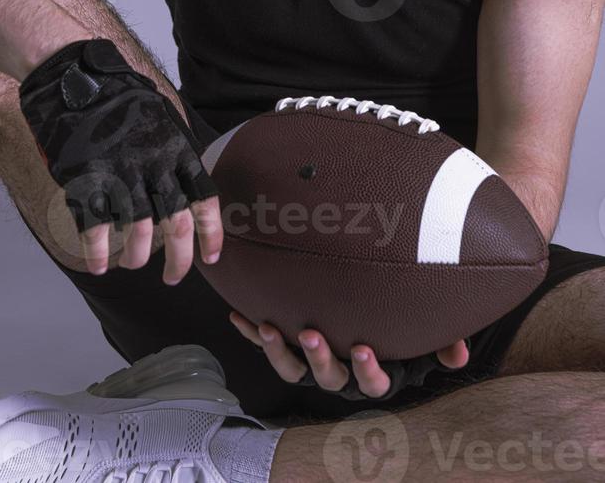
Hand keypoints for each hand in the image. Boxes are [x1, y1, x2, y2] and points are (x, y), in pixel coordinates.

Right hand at [18, 38, 222, 282]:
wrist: (76, 79)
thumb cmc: (121, 99)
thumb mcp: (163, 117)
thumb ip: (177, 151)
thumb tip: (192, 185)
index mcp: (177, 148)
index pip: (204, 198)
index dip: (212, 233)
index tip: (212, 257)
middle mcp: (153, 163)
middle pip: (175, 224)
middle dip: (179, 260)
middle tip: (174, 278)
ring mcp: (119, 172)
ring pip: (136, 231)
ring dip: (136, 256)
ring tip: (132, 263)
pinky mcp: (85, 178)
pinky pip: (95, 226)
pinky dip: (97, 252)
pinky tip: (98, 265)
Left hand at [230, 310, 469, 400]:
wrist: (369, 320)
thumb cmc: (398, 329)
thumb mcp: (423, 339)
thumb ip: (443, 344)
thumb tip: (458, 351)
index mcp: (373, 373)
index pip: (373, 382)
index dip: (367, 369)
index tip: (363, 348)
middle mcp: (340, 373)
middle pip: (327, 376)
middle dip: (317, 357)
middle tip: (311, 333)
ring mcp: (312, 362)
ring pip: (293, 368)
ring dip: (278, 349)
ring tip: (268, 326)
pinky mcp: (290, 346)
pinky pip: (268, 344)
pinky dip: (251, 331)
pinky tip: (238, 315)